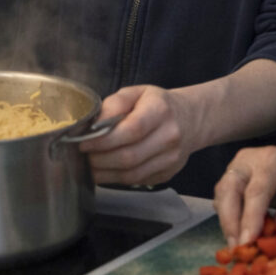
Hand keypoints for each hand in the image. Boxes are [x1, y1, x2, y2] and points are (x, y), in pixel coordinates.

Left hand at [78, 84, 200, 186]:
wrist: (190, 119)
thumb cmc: (158, 105)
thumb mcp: (138, 92)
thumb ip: (115, 103)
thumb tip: (94, 124)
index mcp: (161, 111)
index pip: (131, 130)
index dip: (104, 140)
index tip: (84, 142)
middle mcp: (169, 136)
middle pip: (129, 157)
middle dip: (100, 159)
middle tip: (85, 155)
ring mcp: (171, 158)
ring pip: (132, 175)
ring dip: (105, 173)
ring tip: (92, 165)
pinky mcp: (167, 174)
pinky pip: (137, 182)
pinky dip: (117, 179)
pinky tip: (108, 170)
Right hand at [213, 127, 275, 247]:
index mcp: (273, 160)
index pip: (256, 191)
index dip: (250, 218)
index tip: (247, 242)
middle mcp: (249, 159)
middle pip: (230, 189)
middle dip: (230, 222)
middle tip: (237, 249)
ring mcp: (237, 165)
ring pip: (222, 194)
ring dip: (227, 222)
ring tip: (238, 246)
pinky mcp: (231, 174)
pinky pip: (223, 197)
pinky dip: (228, 217)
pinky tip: (239, 233)